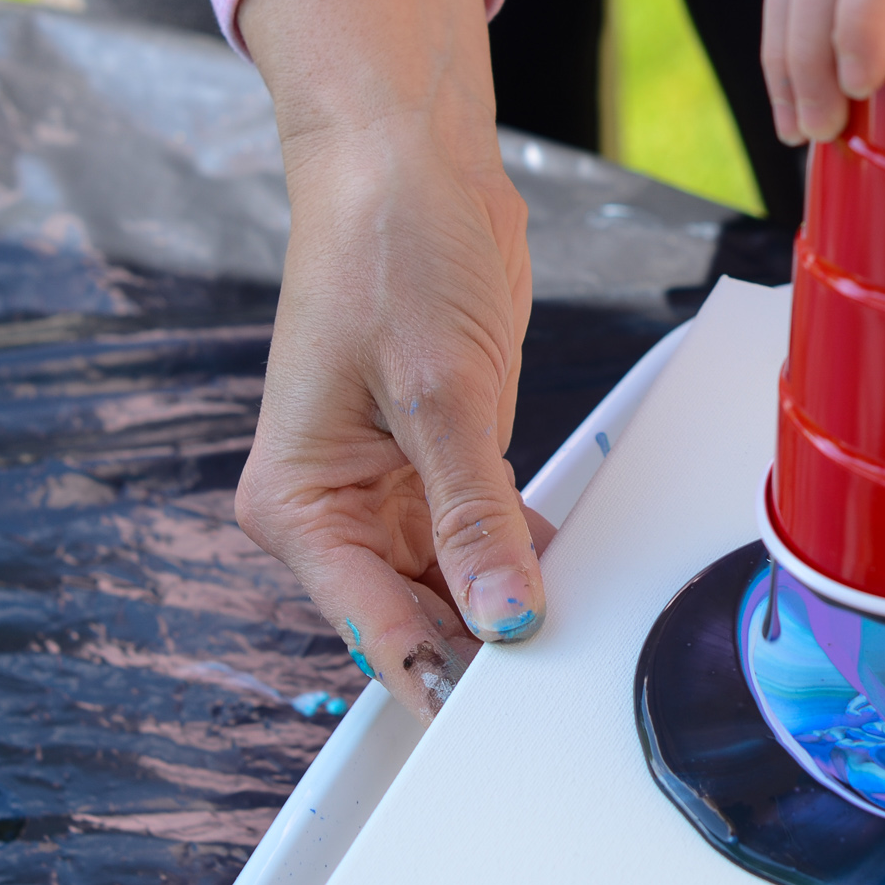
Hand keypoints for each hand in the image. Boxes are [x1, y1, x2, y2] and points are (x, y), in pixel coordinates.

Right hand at [235, 0, 556, 723]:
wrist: (409, 161)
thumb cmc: (389, 250)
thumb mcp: (441, 394)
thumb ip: (474, 517)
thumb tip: (504, 618)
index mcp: (300, 506)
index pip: (377, 631)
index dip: (447, 679)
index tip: (510, 722)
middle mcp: (337, 512)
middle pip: (419, 621)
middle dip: (489, 647)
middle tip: (568, 679)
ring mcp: (392, 491)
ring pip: (459, 587)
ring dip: (515, 602)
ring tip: (584, 632)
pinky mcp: (442, 462)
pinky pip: (489, 535)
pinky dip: (530, 553)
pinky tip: (576, 572)